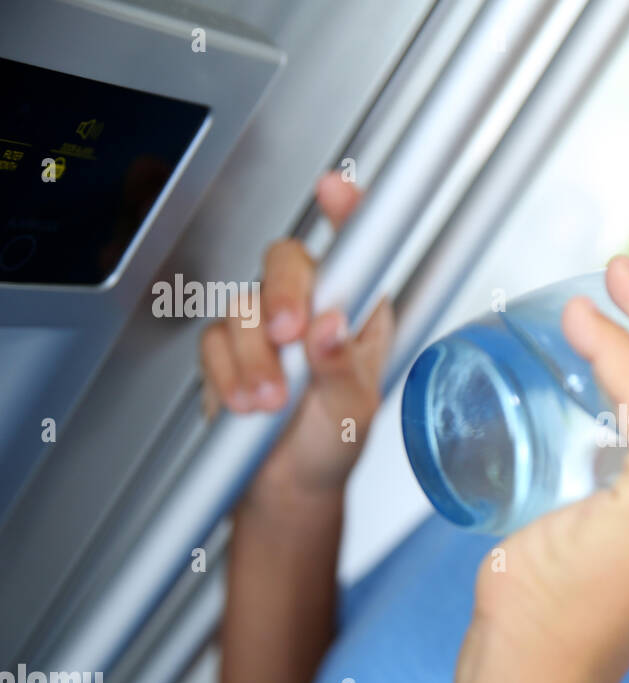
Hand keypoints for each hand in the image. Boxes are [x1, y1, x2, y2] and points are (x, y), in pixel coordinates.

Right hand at [198, 171, 395, 503]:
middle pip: (287, 261)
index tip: (337, 190)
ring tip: (273, 402)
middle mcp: (312, 305)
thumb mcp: (353, 413)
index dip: (346, 213)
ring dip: (255, 357)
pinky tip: (248, 403)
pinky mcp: (226, 347)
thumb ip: (342, 369)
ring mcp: (265, 322)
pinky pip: (213, 340)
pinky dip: (228, 373)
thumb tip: (330, 327)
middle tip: (288, 336)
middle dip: (282, 295)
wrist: (286, 487)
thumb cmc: (332, 442)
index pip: (357, 249)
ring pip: (242, 304)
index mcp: (357, 311)